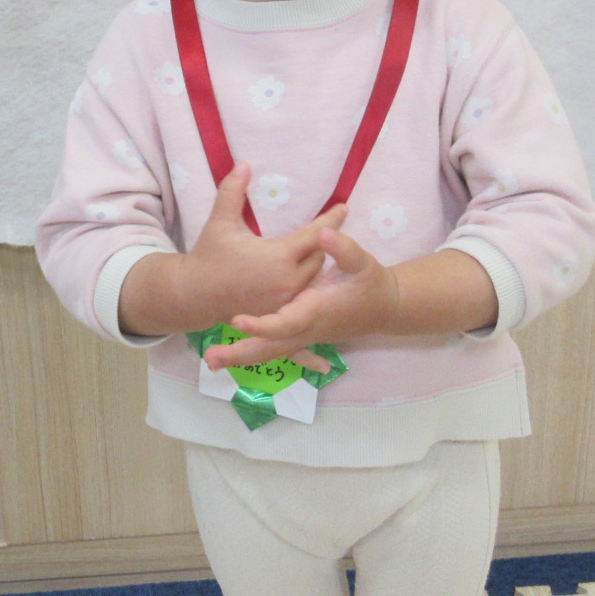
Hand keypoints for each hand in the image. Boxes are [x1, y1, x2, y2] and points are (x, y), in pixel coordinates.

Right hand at [120, 163, 346, 336]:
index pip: (315, 234)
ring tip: (332, 256)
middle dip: (326, 243)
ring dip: (322, 268)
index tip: (344, 206)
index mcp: (279, 256)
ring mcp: (285, 303)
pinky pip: (305, 312)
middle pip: (319, 258)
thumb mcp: (220, 222)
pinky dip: (318, 311)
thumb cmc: (209, 255)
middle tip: (337, 228)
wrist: (193, 294)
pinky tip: (329, 326)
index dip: (331, 218)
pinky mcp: (278, 317)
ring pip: (314, 282)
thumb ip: (233, 192)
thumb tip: (243, 163)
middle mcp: (288, 281)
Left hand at [203, 227, 399, 369]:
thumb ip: (343, 249)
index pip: (284, 323)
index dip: (261, 325)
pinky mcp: (302, 337)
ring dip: (240, 358)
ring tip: (209, 361)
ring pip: (269, 352)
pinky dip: (254, 355)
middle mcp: (305, 329)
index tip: (235, 320)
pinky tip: (231, 360)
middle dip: (240, 354)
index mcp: (314, 310)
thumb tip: (324, 234)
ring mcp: (303, 337)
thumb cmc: (373, 284)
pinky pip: (276, 350)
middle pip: (269, 348)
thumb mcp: (363, 263)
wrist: (385, 308)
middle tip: (209, 359)